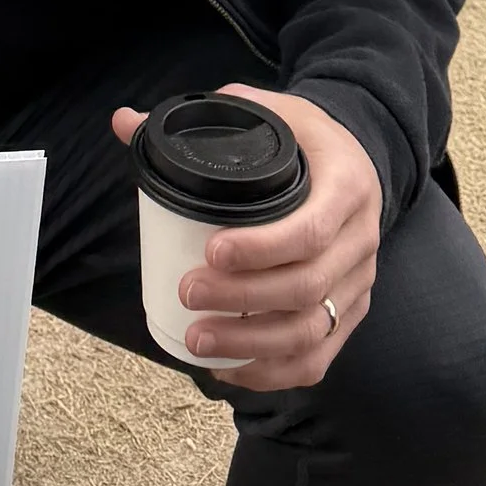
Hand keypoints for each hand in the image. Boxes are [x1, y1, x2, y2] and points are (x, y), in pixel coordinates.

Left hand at [112, 87, 381, 389]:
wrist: (358, 163)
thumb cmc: (306, 141)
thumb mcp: (271, 113)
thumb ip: (207, 116)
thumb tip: (124, 121)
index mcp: (347, 186)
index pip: (312, 230)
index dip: (262, 248)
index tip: (211, 251)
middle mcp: (361, 240)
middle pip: (308, 287)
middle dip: (243, 299)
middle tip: (187, 293)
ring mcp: (358, 283)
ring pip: (312, 332)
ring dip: (251, 344)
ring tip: (196, 340)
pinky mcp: (350, 314)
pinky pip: (317, 358)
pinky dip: (271, 373)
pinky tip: (227, 368)